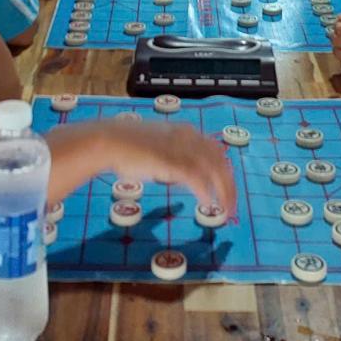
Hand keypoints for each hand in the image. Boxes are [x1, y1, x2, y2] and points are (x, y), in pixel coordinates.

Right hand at [99, 118, 236, 215]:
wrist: (108, 141)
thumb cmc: (127, 146)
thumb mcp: (157, 148)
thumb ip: (172, 159)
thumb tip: (180, 176)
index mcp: (186, 131)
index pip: (215, 150)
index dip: (224, 170)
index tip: (226, 187)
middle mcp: (188, 137)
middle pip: (220, 160)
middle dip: (229, 184)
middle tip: (232, 205)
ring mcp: (180, 149)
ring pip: (213, 169)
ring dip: (223, 191)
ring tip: (225, 208)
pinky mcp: (171, 161)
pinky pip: (197, 178)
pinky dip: (205, 191)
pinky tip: (207, 203)